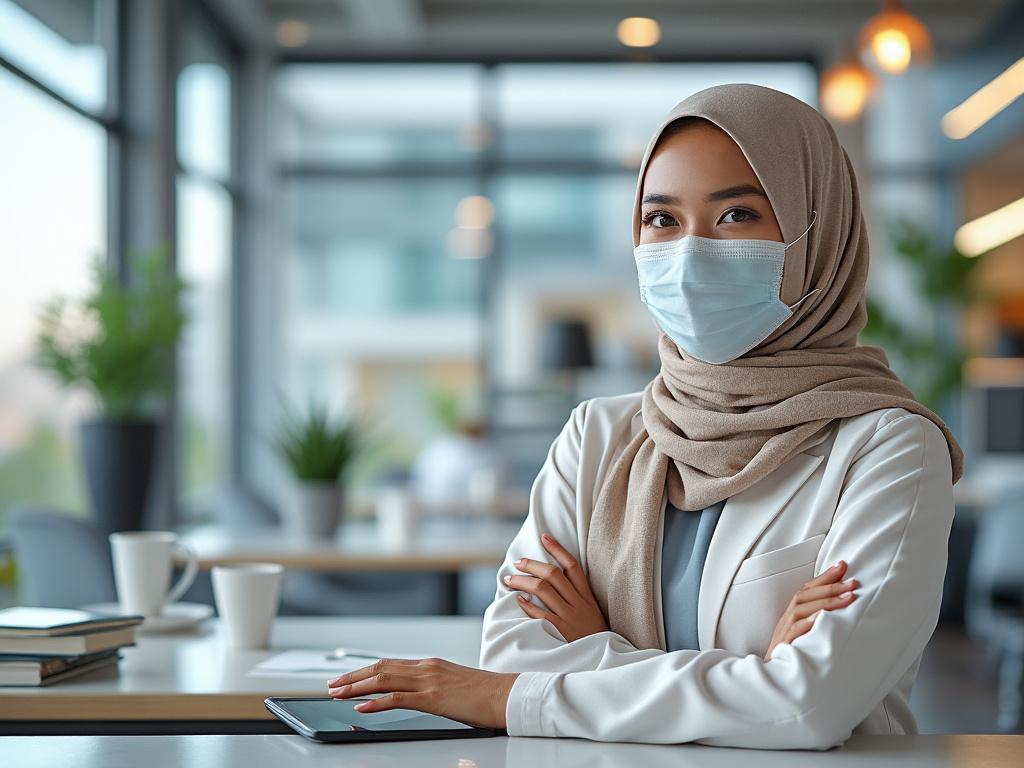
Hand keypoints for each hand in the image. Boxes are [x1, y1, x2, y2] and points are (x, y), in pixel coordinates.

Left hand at [326, 658, 517, 728]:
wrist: (507, 695)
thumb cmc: (485, 694)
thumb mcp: (454, 685)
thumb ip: (433, 686)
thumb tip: (418, 696)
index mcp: (430, 664)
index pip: (390, 663)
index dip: (365, 670)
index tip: (348, 677)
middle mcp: (426, 667)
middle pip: (380, 667)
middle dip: (353, 676)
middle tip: (332, 684)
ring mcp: (429, 681)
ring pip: (384, 678)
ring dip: (356, 686)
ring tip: (337, 693)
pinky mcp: (433, 697)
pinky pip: (398, 698)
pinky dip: (376, 702)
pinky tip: (361, 707)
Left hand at [505, 532, 608, 642]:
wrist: (603, 660)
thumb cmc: (593, 635)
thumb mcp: (592, 611)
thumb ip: (577, 596)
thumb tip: (553, 578)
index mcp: (587, 596)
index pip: (572, 565)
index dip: (557, 549)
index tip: (544, 537)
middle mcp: (578, 603)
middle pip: (553, 574)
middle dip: (532, 564)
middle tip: (518, 562)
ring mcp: (570, 617)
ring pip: (543, 590)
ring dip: (523, 581)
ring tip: (510, 580)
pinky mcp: (561, 632)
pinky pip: (541, 615)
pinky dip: (528, 606)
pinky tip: (518, 600)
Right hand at [764, 559, 859, 660]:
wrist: (771, 678)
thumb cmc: (792, 657)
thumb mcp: (805, 636)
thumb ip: (818, 622)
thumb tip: (842, 608)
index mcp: (792, 615)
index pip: (807, 589)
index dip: (824, 576)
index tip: (842, 565)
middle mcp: (787, 619)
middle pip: (805, 595)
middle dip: (830, 585)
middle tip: (854, 581)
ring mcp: (784, 631)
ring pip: (802, 609)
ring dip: (826, 601)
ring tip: (848, 597)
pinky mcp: (783, 646)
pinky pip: (795, 631)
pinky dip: (808, 623)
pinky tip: (822, 618)